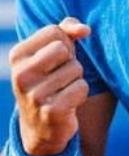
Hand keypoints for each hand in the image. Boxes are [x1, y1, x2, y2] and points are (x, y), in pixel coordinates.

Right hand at [9, 18, 90, 155]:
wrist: (41, 126)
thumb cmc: (51, 79)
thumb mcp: (53, 52)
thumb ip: (68, 30)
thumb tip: (85, 30)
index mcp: (17, 55)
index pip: (54, 32)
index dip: (64, 44)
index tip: (55, 60)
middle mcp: (21, 74)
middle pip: (64, 50)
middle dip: (70, 62)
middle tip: (60, 77)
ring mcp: (34, 94)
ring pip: (76, 69)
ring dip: (76, 80)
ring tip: (61, 91)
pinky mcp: (52, 111)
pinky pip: (81, 88)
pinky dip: (80, 94)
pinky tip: (67, 103)